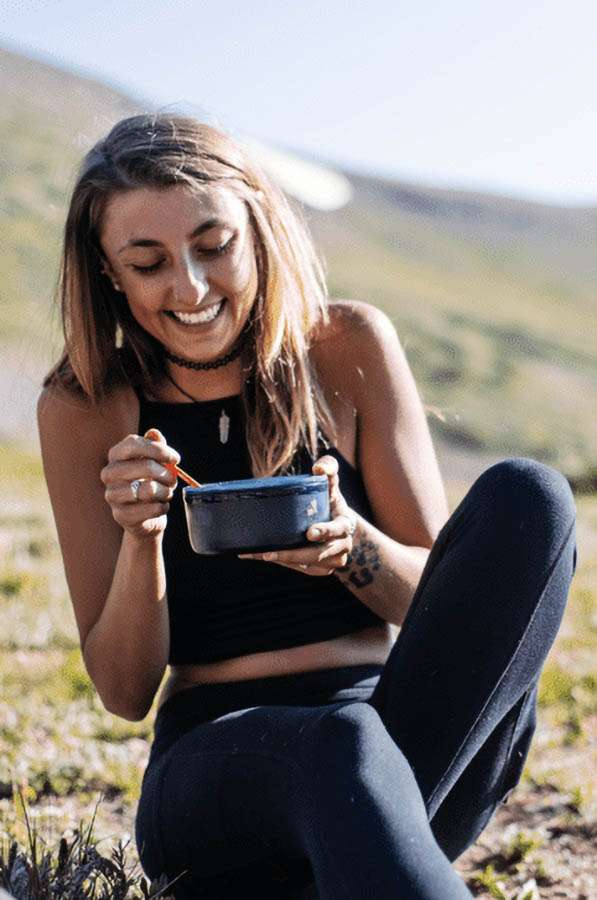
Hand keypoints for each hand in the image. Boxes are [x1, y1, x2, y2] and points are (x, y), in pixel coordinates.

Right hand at [100, 429, 180, 537]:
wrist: (143, 517)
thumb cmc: (150, 483)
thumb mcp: (154, 462)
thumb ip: (155, 446)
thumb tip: (154, 433)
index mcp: (115, 456)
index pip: (134, 444)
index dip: (158, 449)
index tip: (175, 459)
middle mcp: (109, 474)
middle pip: (145, 466)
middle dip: (166, 474)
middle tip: (172, 480)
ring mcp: (112, 495)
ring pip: (149, 489)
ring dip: (165, 492)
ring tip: (166, 493)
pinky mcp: (120, 515)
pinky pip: (152, 508)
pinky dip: (163, 507)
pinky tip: (160, 507)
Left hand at [238, 454, 357, 575]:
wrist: (339, 527)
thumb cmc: (330, 502)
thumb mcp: (331, 485)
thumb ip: (329, 469)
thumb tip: (319, 467)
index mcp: (345, 525)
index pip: (338, 529)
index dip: (325, 531)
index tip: (309, 532)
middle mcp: (343, 547)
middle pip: (318, 554)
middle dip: (294, 554)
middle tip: (269, 553)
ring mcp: (333, 562)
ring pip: (307, 565)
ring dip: (283, 560)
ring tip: (258, 554)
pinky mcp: (321, 570)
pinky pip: (301, 569)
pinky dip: (282, 564)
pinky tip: (262, 556)